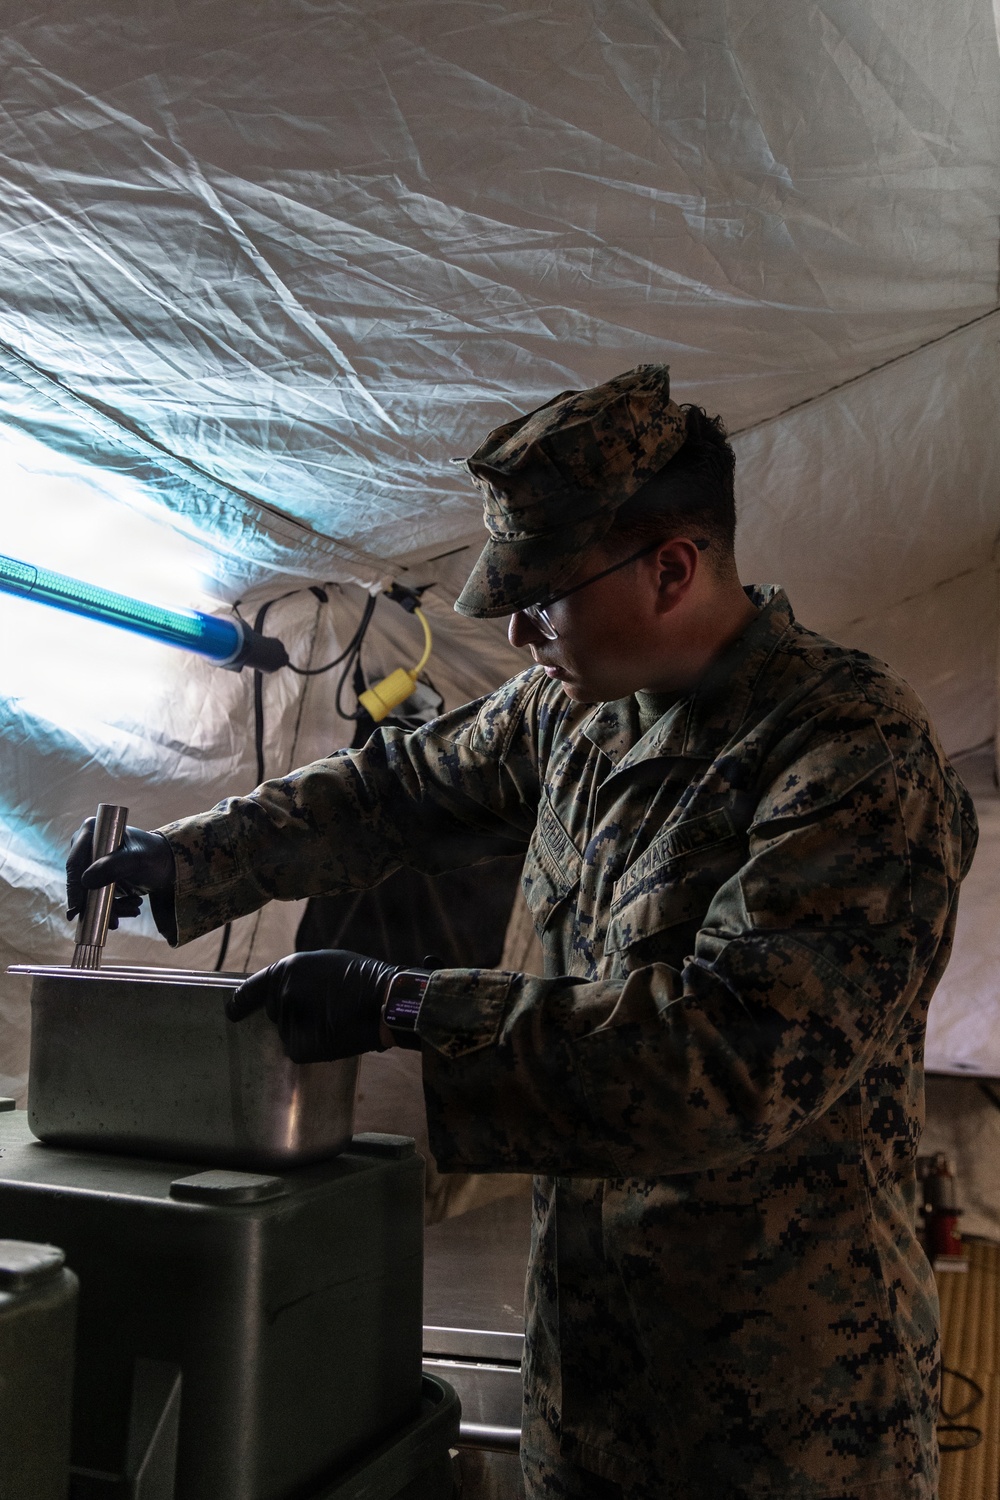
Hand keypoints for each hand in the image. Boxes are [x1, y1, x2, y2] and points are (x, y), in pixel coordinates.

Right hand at [66, 822, 175, 927]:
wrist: (169, 863)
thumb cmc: (154, 855)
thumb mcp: (137, 860)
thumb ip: (113, 867)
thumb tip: (85, 881)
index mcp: (92, 831)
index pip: (75, 863)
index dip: (74, 888)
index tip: (77, 910)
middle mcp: (88, 845)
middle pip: (80, 881)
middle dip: (96, 903)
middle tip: (114, 921)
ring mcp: (92, 863)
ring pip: (90, 893)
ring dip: (109, 908)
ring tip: (134, 910)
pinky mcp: (99, 877)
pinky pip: (98, 898)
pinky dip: (113, 908)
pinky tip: (133, 908)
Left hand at [226, 949, 399, 1062]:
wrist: (383, 1000)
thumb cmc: (361, 978)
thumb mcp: (325, 964)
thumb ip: (299, 977)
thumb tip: (287, 993)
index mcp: (286, 969)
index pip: (251, 988)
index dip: (240, 1002)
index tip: (232, 1012)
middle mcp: (280, 994)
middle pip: (275, 1012)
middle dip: (293, 1012)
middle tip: (324, 1008)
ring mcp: (287, 1021)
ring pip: (287, 1030)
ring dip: (304, 1028)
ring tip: (334, 1019)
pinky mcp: (297, 1045)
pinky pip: (296, 1047)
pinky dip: (310, 1045)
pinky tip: (331, 1035)